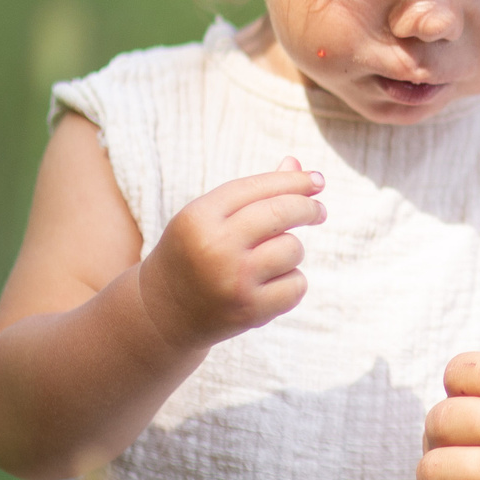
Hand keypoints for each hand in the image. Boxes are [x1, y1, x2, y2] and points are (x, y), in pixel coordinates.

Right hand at [137, 156, 322, 349]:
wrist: (161, 314)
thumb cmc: (192, 255)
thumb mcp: (208, 218)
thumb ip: (251, 193)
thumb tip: (296, 165)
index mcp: (198, 218)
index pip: (258, 188)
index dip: (294, 180)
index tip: (318, 180)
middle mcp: (216, 247)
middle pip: (283, 213)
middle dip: (308, 207)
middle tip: (318, 211)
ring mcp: (234, 281)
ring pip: (293, 249)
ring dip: (290, 252)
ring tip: (267, 261)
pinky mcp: (250, 310)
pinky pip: (297, 284)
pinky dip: (290, 283)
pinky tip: (266, 287)